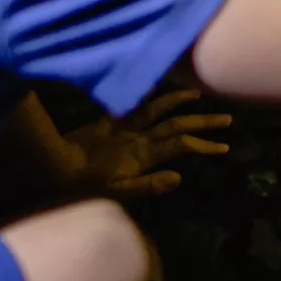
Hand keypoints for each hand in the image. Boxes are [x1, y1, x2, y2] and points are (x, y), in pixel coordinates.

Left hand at [62, 88, 231, 199]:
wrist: (53, 164)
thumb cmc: (84, 186)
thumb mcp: (117, 193)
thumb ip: (148, 186)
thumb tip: (179, 177)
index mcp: (143, 155)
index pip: (182, 147)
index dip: (205, 146)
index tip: (225, 147)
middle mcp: (138, 136)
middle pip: (177, 124)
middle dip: (204, 122)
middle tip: (227, 119)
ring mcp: (124, 126)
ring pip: (158, 107)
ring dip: (179, 100)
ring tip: (197, 94)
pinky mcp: (109, 120)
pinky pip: (132, 102)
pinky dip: (146, 93)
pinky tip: (154, 86)